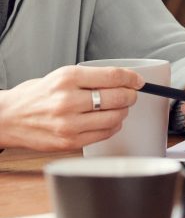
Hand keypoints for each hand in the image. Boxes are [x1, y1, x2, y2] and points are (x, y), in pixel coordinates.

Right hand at [0, 65, 141, 151]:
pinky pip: (103, 134)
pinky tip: (108, 121)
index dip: (132, 78)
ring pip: (114, 117)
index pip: (113, 76)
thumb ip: (92, 77)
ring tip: (118, 108)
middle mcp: (68, 101)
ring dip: (123, 112)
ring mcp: (68, 124)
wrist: (8, 118)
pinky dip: (113, 127)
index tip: (138, 81)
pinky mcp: (68, 142)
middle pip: (117, 97)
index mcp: (68, 78)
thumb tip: (124, 80)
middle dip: (130, 96)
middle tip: (131, 94)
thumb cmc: (37, 95)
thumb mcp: (62, 75)